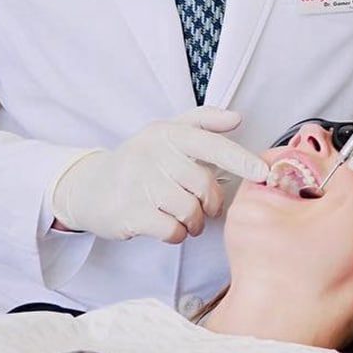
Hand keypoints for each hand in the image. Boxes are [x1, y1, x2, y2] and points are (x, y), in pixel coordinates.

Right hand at [50, 107, 267, 242]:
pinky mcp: (128, 212)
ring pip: (189, 210)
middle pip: (204, 185)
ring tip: (186, 219)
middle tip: (205, 208)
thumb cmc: (141, 161)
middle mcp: (151, 153)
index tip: (263, 173)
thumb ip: (204, 122)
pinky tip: (168, 228)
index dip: (240, 159)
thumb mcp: (168, 133)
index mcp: (167, 133)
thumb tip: (238, 118)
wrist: (89, 188)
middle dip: (211, 202)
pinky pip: (171, 230)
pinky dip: (177, 234)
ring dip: (194, 222)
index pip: (210, 144)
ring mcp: (137, 183)